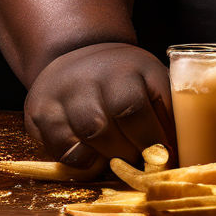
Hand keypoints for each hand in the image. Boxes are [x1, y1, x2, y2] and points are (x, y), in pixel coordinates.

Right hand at [24, 43, 174, 168]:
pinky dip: (80, 162)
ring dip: (105, 159)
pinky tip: (94, 155)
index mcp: (124, 69)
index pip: (132, 108)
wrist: (80, 53)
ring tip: (119, 156)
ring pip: (81, 142)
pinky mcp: (39, 113)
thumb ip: (167, 112)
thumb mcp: (153, 80)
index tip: (163, 158)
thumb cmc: (127, 76)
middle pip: (104, 129)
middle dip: (128, 152)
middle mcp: (87, 79)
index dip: (149, 139)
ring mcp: (59, 96)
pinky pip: (59, 151)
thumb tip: (177, 155)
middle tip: (140, 159)